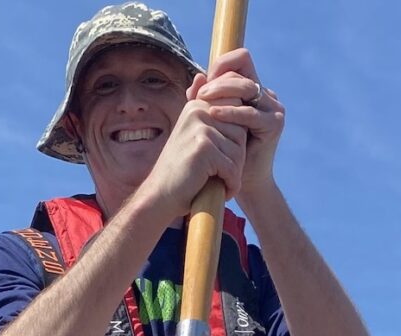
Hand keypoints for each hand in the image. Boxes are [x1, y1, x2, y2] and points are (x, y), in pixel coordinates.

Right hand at [140, 87, 248, 216]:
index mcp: (197, 106)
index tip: (221, 159)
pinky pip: (232, 167)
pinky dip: (231, 184)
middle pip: (240, 133)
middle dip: (237, 159)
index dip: (234, 141)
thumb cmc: (180, 171)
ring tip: (220, 183)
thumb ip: (202, 111)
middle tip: (223, 175)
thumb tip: (202, 75)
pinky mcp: (204, 148)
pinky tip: (221, 191)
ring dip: (234, 174)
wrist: (160, 196)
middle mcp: (198, 112)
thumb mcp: (190, 135)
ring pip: (238, 151)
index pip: (235, 114)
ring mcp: (201, 128)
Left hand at [193, 48, 283, 204]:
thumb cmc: (224, 152)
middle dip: (219, 78)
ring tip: (203, 101)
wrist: (241, 183)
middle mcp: (266, 96)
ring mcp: (273, 108)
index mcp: (253, 91)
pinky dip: (231, 112)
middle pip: (243, 68)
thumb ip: (205, 99)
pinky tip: (214, 114)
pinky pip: (249, 113)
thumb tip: (197, 76)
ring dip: (223, 90)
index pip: (239, 61)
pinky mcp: (274, 124)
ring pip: (247, 86)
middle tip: (201, 92)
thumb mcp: (212, 120)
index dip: (220, 66)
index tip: (202, 83)